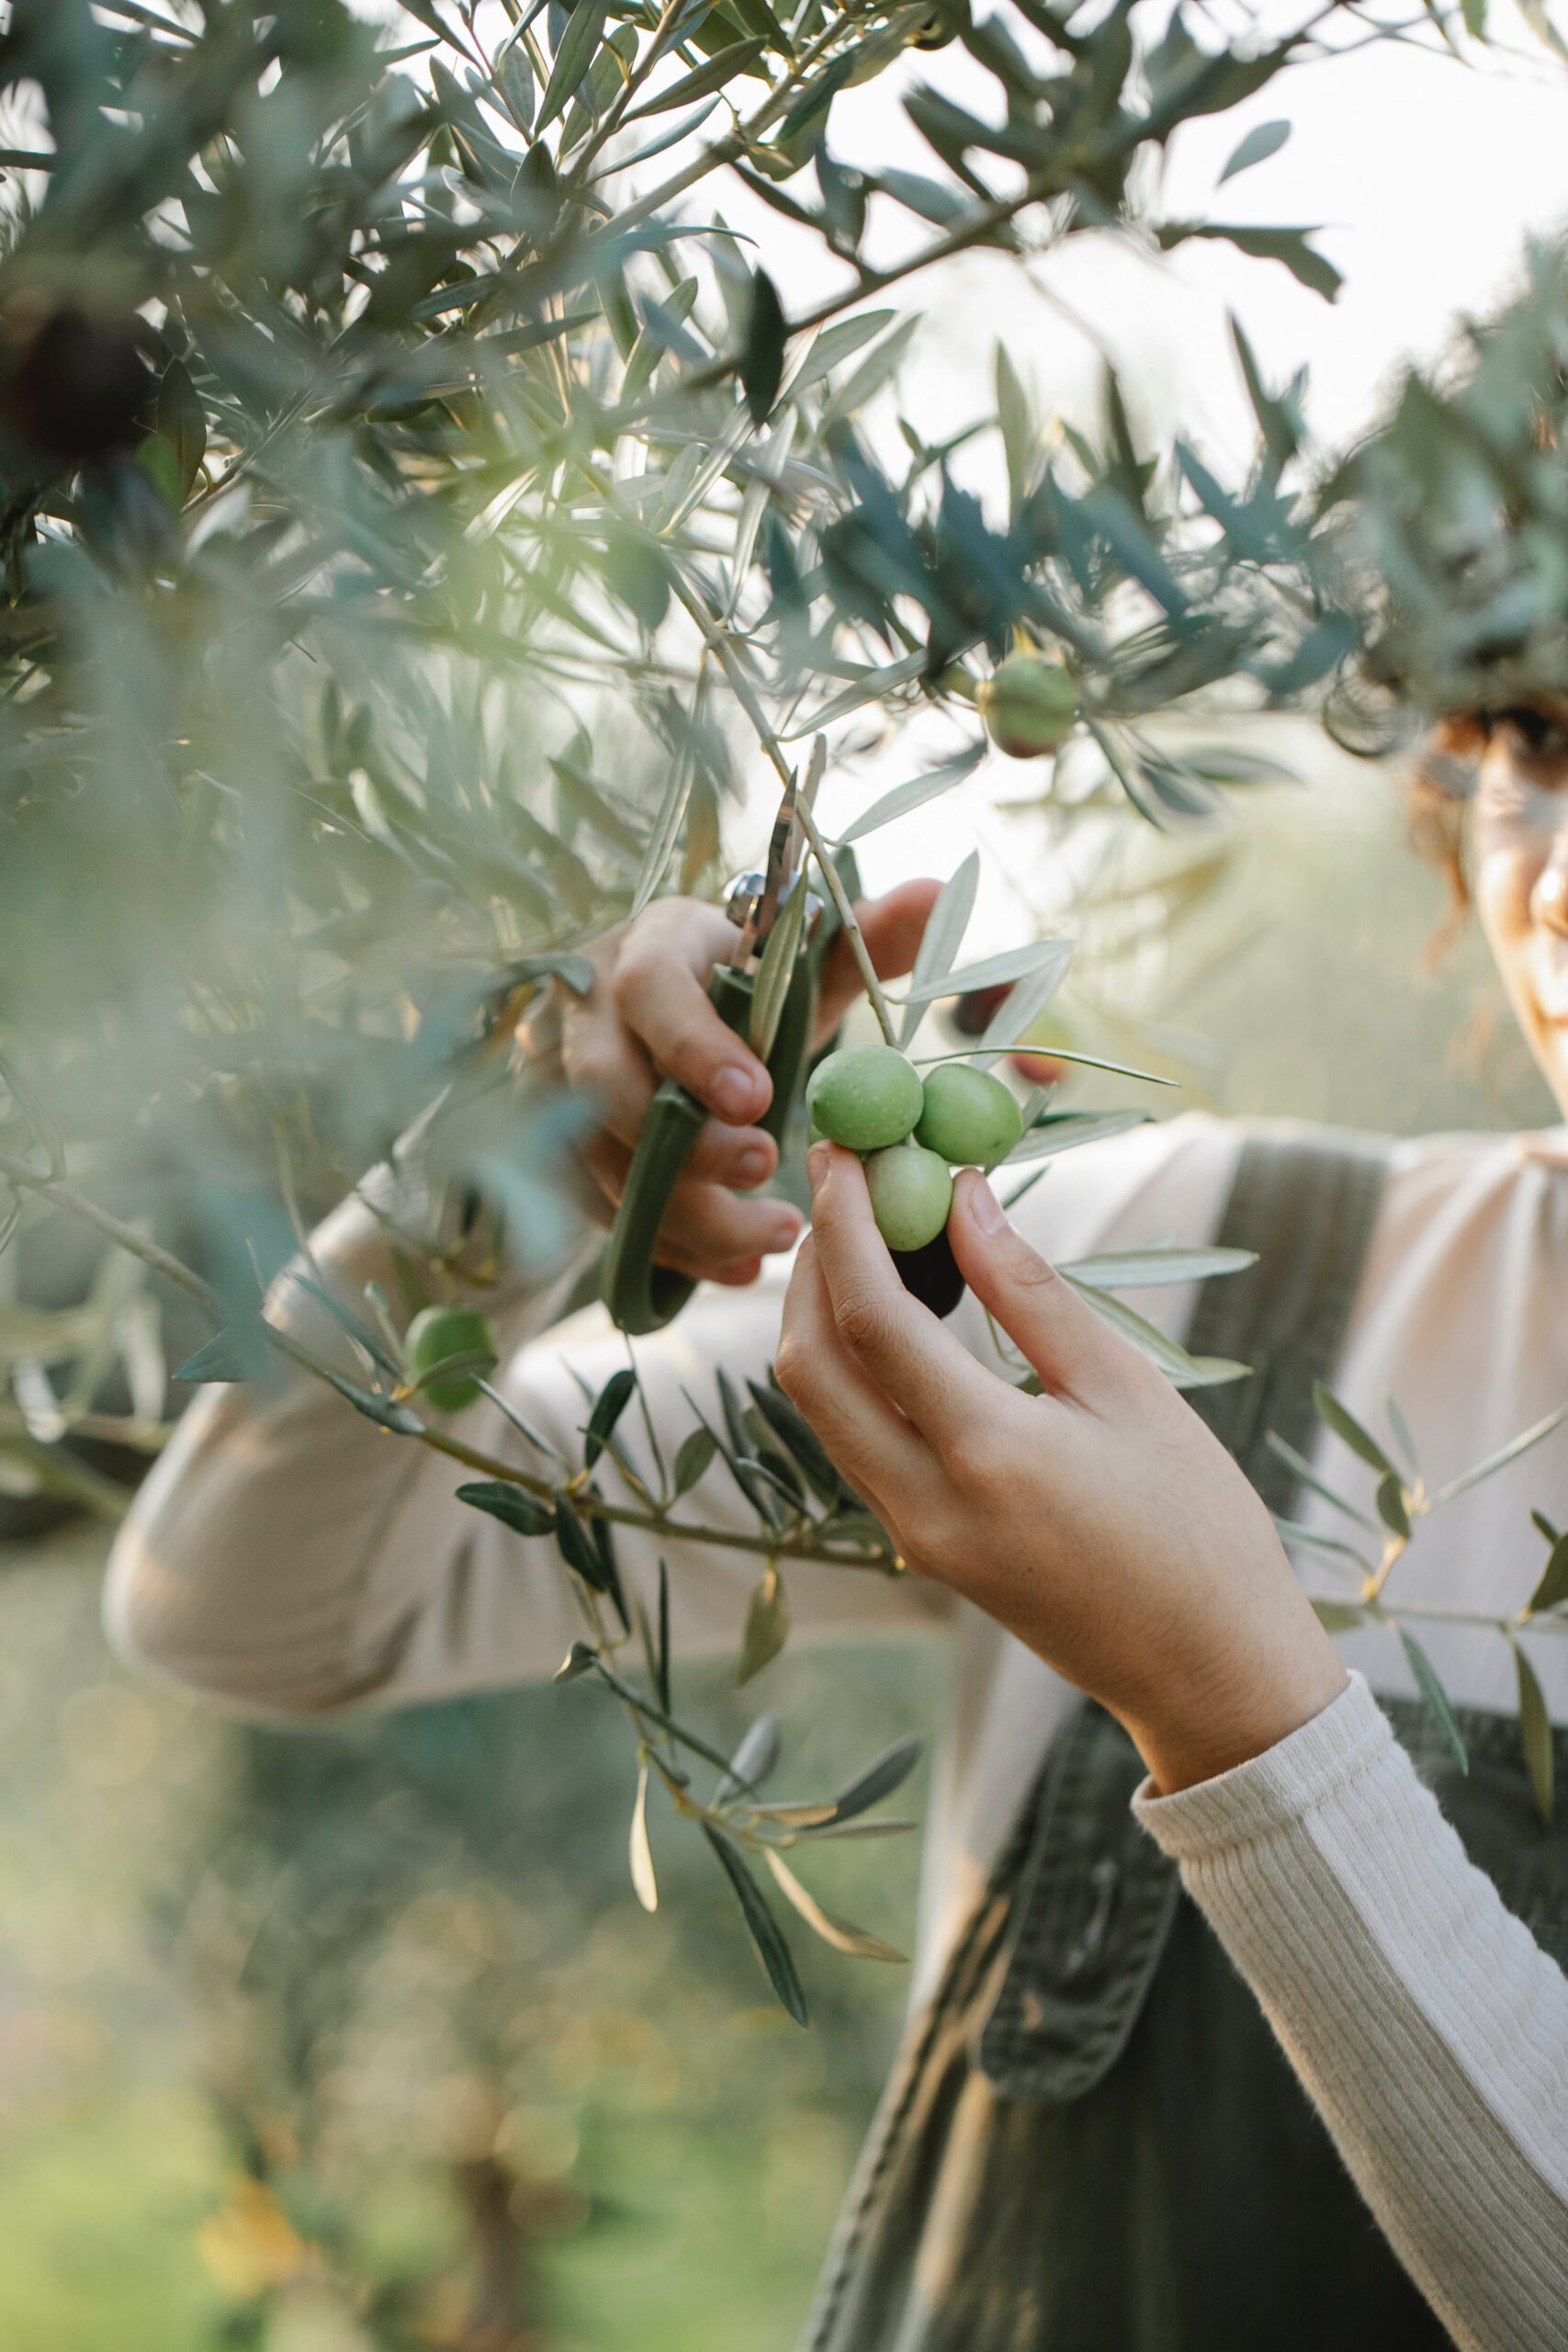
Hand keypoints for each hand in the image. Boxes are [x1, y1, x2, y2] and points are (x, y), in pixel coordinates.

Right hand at [536, 882, 938, 1287]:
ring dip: (687, 1213)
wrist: (681, 1011)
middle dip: (684, 1144)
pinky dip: (674, 1248)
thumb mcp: (806, 958)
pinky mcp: (566, 1150)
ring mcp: (563, 1087)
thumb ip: (870, 935)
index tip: (760, 1100)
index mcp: (652, 946)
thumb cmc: (748, 983)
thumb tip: (936, 893)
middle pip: (604, 1088)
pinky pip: (604, 1211)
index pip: (647, 989)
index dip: (695, 1047)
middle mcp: (590, 1013)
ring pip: (600, 1163)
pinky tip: (738, 1267)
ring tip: (775, 1235)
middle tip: (765, 1169)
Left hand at [776, 1145, 1347, 1793]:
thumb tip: (961, 1198)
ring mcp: (912, 1536)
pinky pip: (854, 1442)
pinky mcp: (921, 1550)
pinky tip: (896, 1316)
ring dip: (822, 1316)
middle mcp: (924, 1503)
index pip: (871, 1319)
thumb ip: (1031, 1292)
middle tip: (841, 1187)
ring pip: (820, 1408)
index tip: (845, 1150)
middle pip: (809, 1366)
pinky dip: (853, 1369)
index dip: (844, 1225)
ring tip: (867, 1234)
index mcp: (986, 1455)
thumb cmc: (1198, 1525)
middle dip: (810, 1266)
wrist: (1211, 1675)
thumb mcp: (1127, 1392)